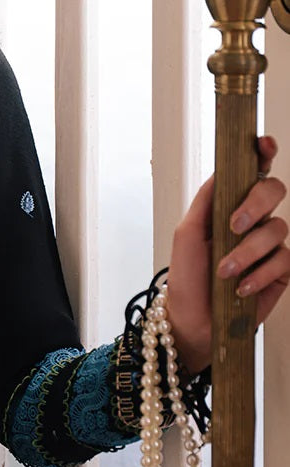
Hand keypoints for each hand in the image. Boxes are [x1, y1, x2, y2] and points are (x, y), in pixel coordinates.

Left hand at [166, 136, 288, 373]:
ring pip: (277, 229)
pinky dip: (258, 274)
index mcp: (230, 206)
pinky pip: (282, 260)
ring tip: (224, 272)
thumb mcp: (187, 235)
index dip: (263, 154)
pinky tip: (240, 288)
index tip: (263, 145)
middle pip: (273, 190)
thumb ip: (205, 201)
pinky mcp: (280, 271)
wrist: (192, 321)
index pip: (253, 173)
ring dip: (247, 251)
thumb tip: (221, 170)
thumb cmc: (187, 278)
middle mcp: (253, 221)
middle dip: (256, 203)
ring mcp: (268, 245)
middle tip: (234, 225)